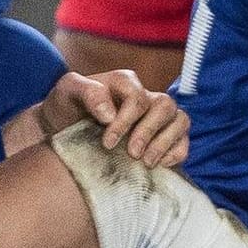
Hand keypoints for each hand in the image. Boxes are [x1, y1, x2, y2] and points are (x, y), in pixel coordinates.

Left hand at [31, 70, 188, 167]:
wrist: (63, 129)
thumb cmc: (66, 107)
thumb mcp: (66, 91)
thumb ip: (87, 92)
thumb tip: (109, 112)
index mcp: (124, 83)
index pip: (137, 97)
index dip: (126, 121)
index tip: (108, 142)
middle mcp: (145, 97)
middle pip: (164, 106)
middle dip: (148, 132)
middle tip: (131, 154)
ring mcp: (156, 117)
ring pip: (180, 120)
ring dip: (165, 143)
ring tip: (146, 163)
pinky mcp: (163, 137)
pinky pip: (184, 141)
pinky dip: (177, 152)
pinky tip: (160, 165)